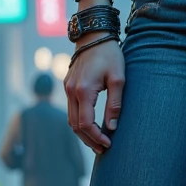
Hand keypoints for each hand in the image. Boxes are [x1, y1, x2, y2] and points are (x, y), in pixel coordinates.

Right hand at [65, 38, 125, 152]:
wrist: (93, 35)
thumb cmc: (110, 55)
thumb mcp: (118, 79)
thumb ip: (115, 104)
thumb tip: (112, 127)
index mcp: (83, 91)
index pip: (85, 124)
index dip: (96, 137)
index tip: (108, 144)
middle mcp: (71, 91)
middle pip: (75, 126)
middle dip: (89, 140)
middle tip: (103, 149)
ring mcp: (66, 88)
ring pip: (70, 119)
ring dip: (83, 133)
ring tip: (97, 141)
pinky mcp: (67, 85)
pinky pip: (70, 109)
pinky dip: (79, 121)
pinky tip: (90, 126)